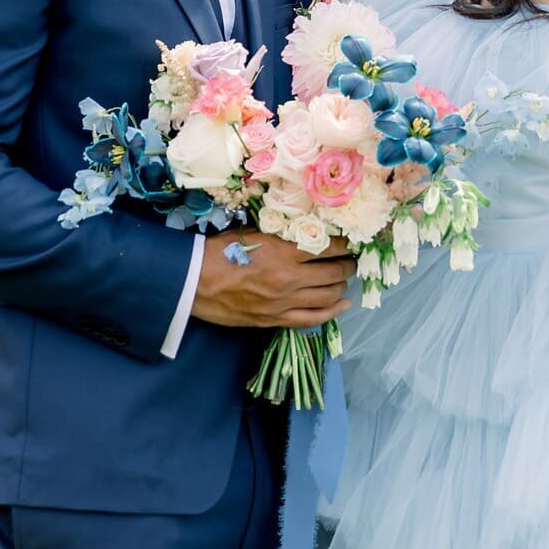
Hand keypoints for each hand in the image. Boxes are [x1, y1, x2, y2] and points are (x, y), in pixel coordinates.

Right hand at [191, 229, 355, 330]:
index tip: (350, 240)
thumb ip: (281, 233)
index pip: (327, 248)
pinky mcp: (276, 320)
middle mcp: (290, 278)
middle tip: (352, 259)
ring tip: (345, 278)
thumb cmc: (221, 251)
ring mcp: (284, 302)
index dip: (344, 244)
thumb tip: (304, 228)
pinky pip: (312, 319)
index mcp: (284, 252)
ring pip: (327, 296)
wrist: (195, 282)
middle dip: (347, 265)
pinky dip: (331, 312)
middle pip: (332, 273)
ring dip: (341, 286)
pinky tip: (342, 304)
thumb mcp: (254, 232)